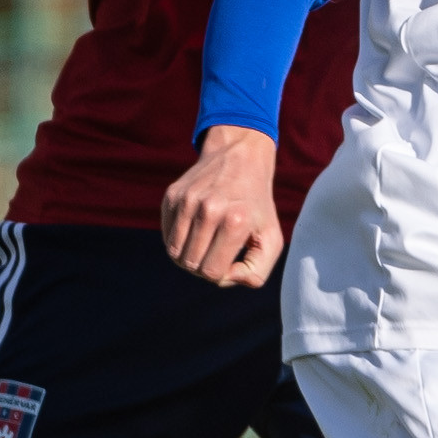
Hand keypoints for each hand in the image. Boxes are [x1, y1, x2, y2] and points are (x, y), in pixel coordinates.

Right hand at [162, 126, 283, 287]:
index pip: (211, 272)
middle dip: (203, 267)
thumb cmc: (256, 206)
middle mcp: (208, 208)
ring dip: (188, 256)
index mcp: (236, 221)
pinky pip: (166, 237)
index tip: (230, 261)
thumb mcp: (271, 238)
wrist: (239, 157)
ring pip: (174, 253)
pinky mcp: (172, 196)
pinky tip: (195, 230)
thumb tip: (228, 279)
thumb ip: (257, 271)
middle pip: (190, 264)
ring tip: (205, 245)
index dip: (220, 275)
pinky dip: (178, 241)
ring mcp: (187, 200)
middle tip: (216, 254)